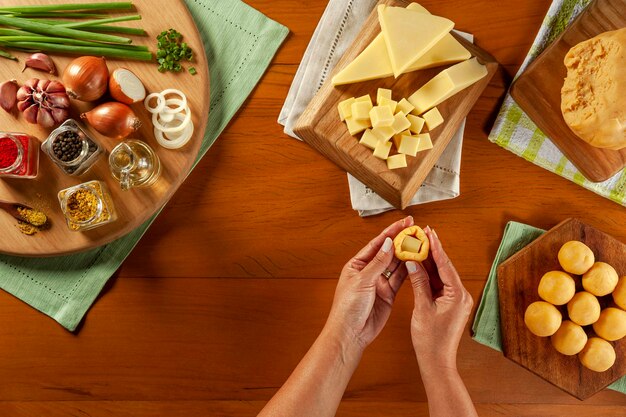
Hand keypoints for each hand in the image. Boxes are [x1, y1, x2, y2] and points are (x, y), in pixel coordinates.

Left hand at [325, 216, 413, 350]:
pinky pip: (400, 279)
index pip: (377, 244)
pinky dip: (408, 271)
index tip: (405, 222)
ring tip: (420, 243)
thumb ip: (378, 262)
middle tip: (417, 230)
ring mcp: (379, 283)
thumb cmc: (348, 307)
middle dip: (402, 241)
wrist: (350, 333)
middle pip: (388, 252)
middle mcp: (368, 271)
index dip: (392, 232)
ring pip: (396, 265)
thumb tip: (389, 243)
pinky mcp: (388, 294)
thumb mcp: (362, 281)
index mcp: (357, 264)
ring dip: (407, 254)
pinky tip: (417, 261)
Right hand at [407, 227, 472, 372]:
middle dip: (433, 250)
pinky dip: (428, 275)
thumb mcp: (422, 307)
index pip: (445, 265)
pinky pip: (439, 284)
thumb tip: (412, 262)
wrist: (436, 361)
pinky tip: (419, 264)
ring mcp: (456, 299)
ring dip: (429, 261)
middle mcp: (461, 295)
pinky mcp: (449, 304)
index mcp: (458, 294)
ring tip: (418, 244)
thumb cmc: (431, 339)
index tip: (428, 232)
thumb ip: (419, 282)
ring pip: (441, 275)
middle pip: (444, 267)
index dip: (435, 247)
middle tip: (423, 233)